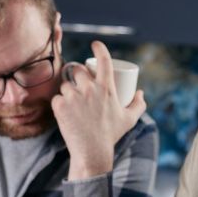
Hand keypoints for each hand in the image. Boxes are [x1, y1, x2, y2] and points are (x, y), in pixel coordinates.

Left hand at [52, 41, 145, 179]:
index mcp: (106, 88)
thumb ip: (138, 105)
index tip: (95, 44)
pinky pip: (57, 98)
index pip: (104, 60)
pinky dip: (59, 103)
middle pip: (78, 70)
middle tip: (79, 85)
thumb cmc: (111, 135)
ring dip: (67, 90)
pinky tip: (64, 111)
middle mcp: (89, 89)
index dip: (99, 48)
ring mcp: (73, 96)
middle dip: (77, 75)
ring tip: (72, 103)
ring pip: (65, 85)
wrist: (92, 152)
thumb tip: (140, 92)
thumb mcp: (129, 120)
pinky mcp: (60, 106)